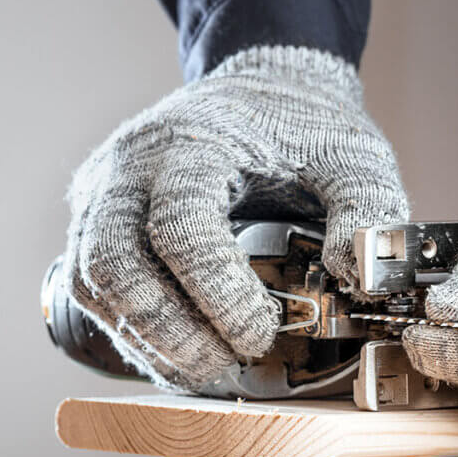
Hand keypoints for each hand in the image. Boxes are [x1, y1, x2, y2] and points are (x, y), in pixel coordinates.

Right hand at [63, 46, 408, 391]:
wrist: (263, 87)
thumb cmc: (305, 121)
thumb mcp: (355, 155)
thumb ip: (366, 210)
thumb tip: (357, 279)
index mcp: (191, 143)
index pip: (180, 227)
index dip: (216, 292)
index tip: (262, 333)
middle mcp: (130, 166)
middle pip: (112, 263)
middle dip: (167, 330)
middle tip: (223, 365)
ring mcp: (105, 193)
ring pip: (91, 281)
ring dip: (143, 338)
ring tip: (204, 368)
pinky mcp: (99, 219)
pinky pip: (93, 285)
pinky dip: (131, 329)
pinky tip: (179, 353)